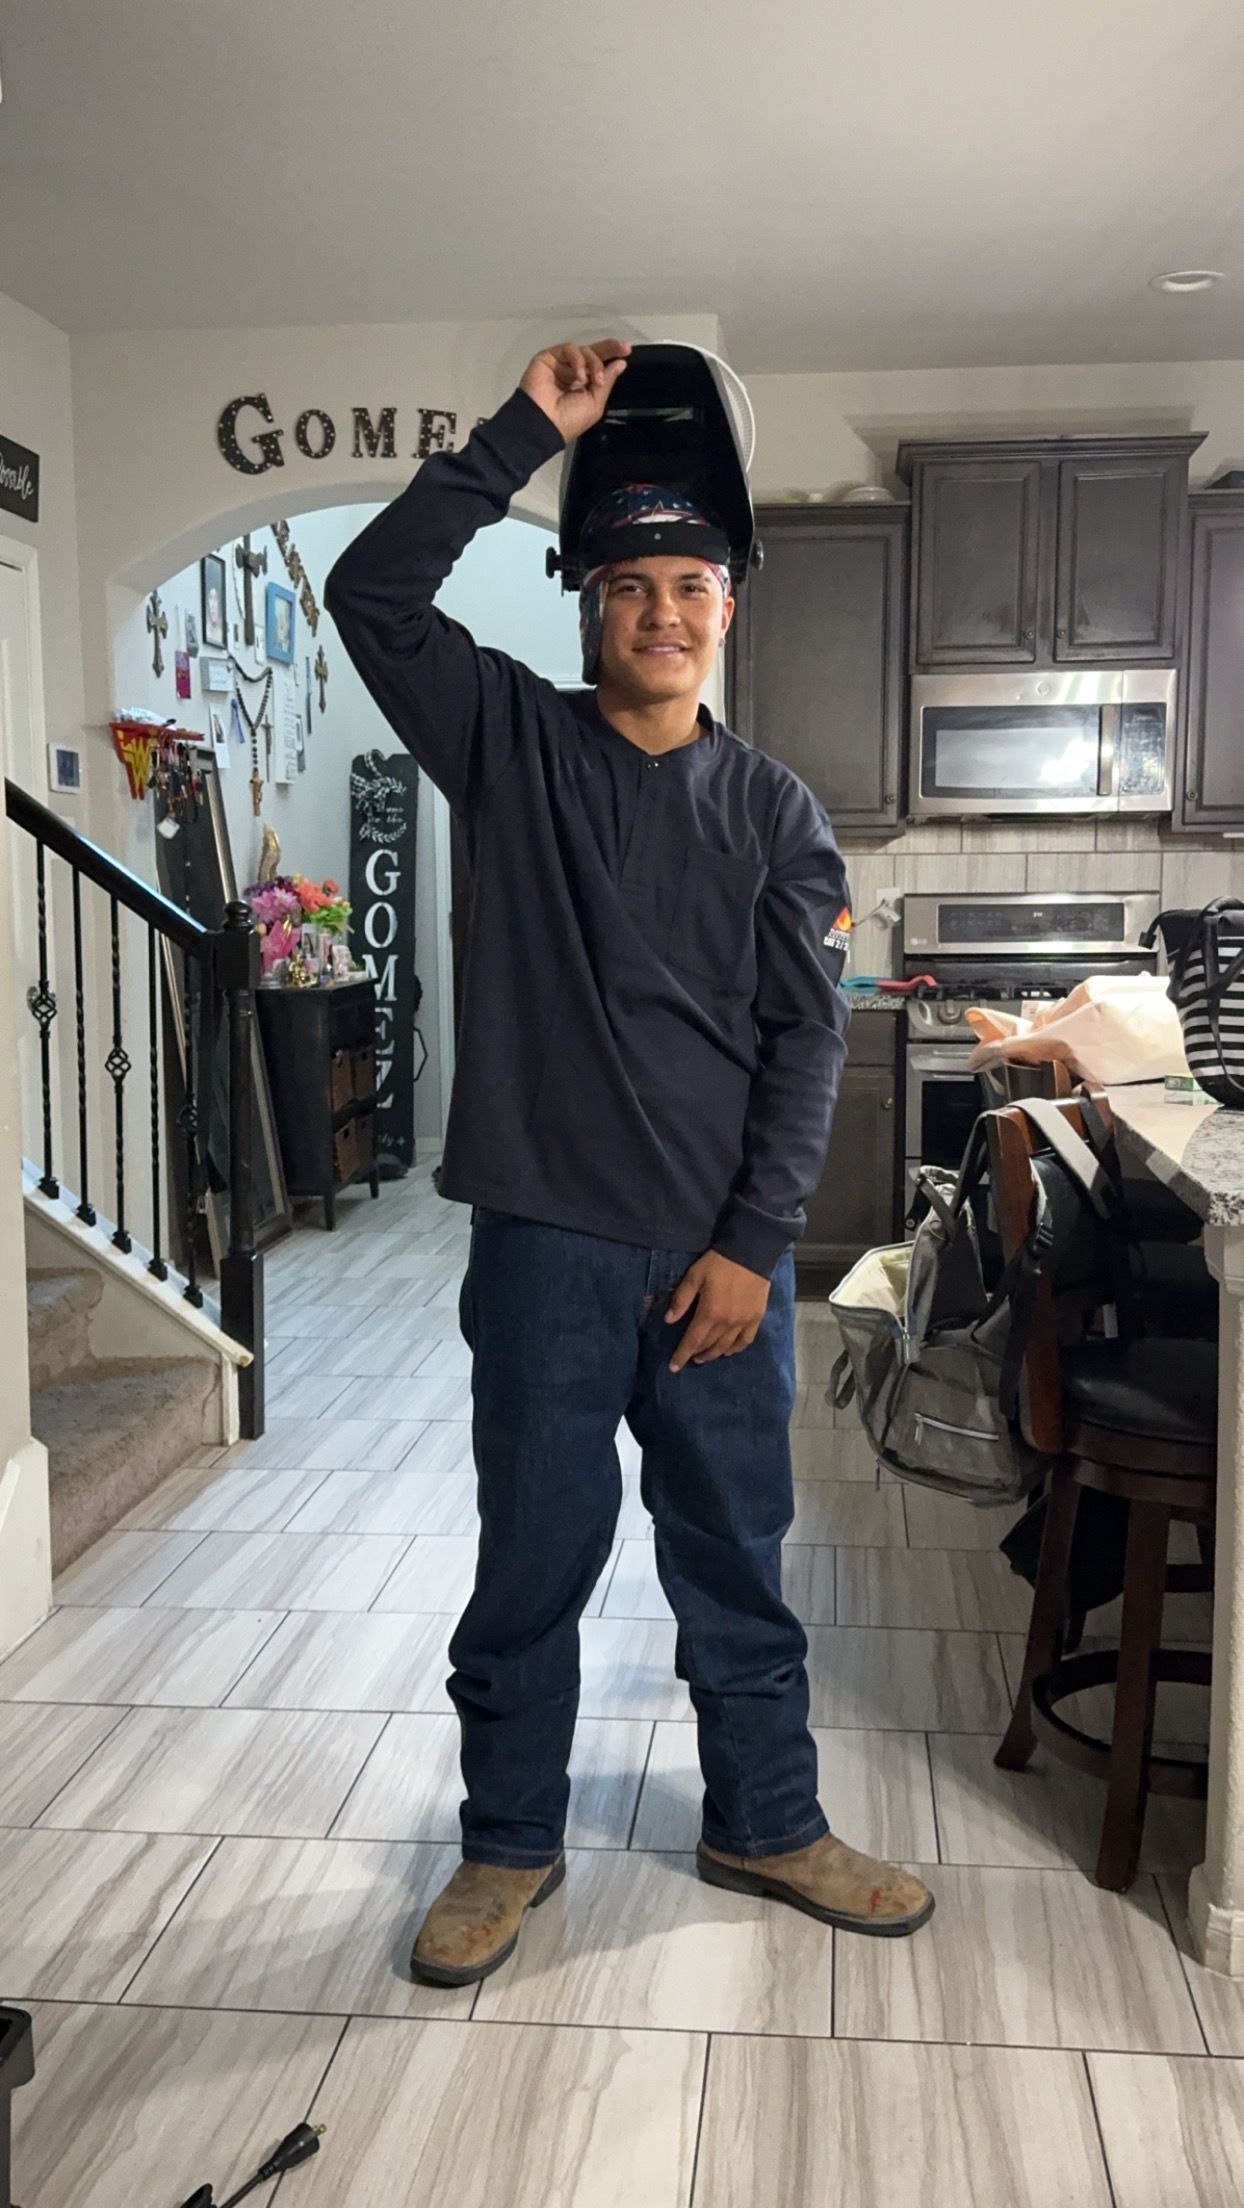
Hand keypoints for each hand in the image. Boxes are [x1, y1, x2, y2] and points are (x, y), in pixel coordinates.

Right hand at [519, 339, 630, 443]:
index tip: (627, 352)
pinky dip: (578, 359)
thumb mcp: (595, 403)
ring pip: (584, 351)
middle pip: (594, 352)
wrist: (544, 422)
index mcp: (585, 385)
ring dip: (594, 363)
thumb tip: (621, 363)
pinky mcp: (549, 357)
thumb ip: (607, 382)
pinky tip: (579, 375)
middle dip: (610, 348)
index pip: (600, 366)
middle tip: (624, 348)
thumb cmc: (570, 419)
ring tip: (594, 379)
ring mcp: (561, 364)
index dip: (613, 356)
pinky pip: (569, 349)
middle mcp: (573, 372)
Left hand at [665, 1250, 770, 1370]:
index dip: (682, 1355)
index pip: (693, 1341)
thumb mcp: (694, 1276)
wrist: (752, 1252)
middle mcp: (727, 1323)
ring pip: (726, 1347)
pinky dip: (735, 1349)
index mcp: (710, 1313)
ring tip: (705, 1356)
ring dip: (714, 1354)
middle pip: (709, 1346)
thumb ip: (681, 1299)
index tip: (673, 1367)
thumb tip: (669, 1320)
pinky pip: (745, 1340)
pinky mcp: (756, 1318)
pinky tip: (729, 1350)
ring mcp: (744, 1322)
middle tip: (689, 1358)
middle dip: (697, 1354)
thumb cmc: (719, 1263)